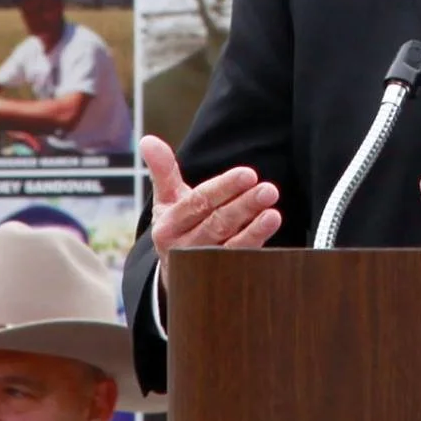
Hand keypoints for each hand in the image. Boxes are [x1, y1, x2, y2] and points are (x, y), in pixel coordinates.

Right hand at [142, 135, 282, 283]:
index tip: (248, 174)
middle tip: (268, 189)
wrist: (178, 273)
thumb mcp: (166, 200)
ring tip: (273, 213)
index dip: (223, 189)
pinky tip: (270, 230)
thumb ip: (162, 170)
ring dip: (254, 230)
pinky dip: (256, 247)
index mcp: (167, 226)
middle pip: (215, 225)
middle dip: (243, 206)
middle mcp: (182, 249)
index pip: (197, 204)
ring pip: (230, 247)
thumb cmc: (178, 226)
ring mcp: (202, 268)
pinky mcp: (220, 280)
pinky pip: (240, 263)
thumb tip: (147, 140)